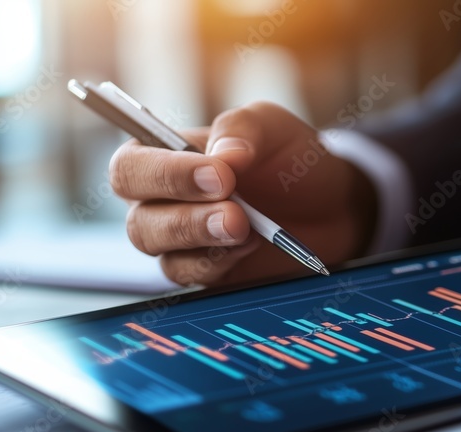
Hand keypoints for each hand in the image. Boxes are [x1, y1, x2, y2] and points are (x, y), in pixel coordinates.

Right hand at [110, 102, 375, 286]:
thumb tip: (223, 154)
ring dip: (201, 240)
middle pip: (137, 220)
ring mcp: (179, 242)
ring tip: (244, 228)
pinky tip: (251, 245)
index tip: (220, 176)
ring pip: (160, 253)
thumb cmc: (288, 159)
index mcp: (161, 156)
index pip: (131, 168)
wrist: (330, 206)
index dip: (166, 174)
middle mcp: (159, 202)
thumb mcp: (271, 126)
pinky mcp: (204, 271)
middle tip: (235, 212)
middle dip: (185, 217)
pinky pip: (191, 275)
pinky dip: (219, 261)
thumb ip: (241, 128)